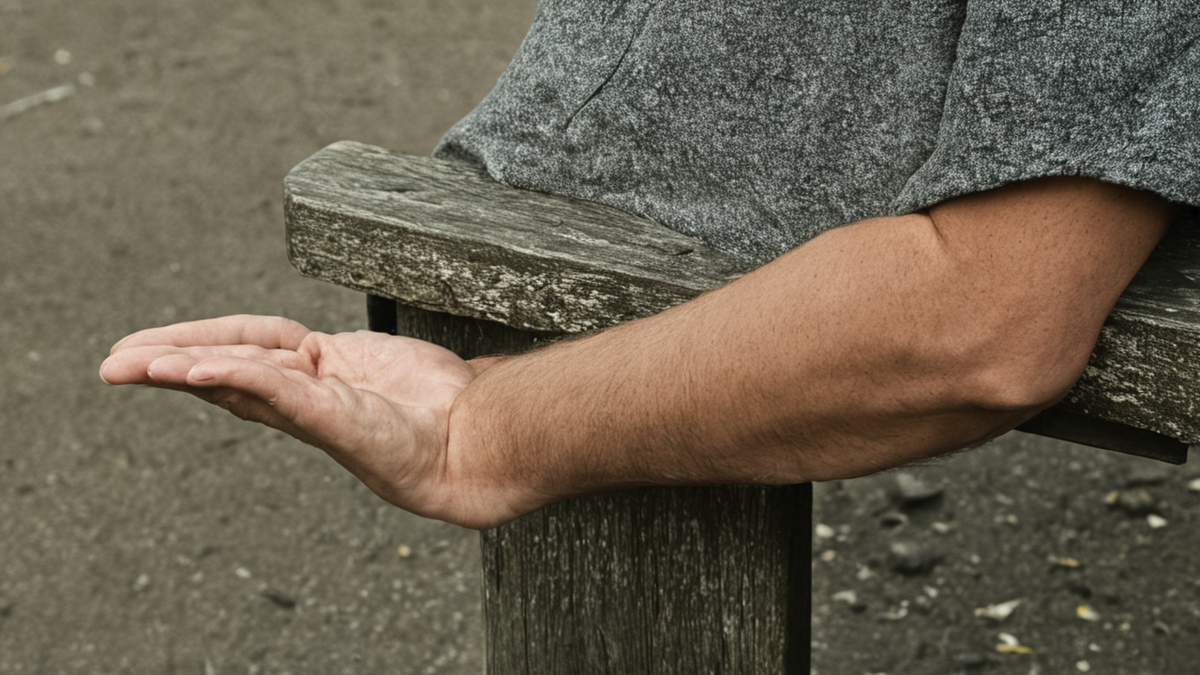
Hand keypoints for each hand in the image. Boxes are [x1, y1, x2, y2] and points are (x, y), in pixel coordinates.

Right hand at [100, 315, 521, 527]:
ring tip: (128, 367)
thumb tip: (321, 348)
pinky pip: (272, 391)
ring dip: (179, 369)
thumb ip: (341, 358)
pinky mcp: (330, 417)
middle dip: (165, 362)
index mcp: (312, 375)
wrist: (475, 436)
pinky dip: (230, 377)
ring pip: (235, 379)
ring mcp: (314, 408)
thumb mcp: (376, 361)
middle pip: (223, 367)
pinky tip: (189, 370)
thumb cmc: (434, 402)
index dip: (197, 341)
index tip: (151, 345)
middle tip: (110, 365)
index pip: (243, 348)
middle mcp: (305, 394)